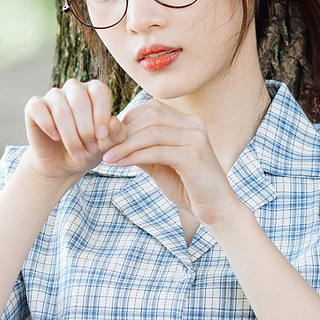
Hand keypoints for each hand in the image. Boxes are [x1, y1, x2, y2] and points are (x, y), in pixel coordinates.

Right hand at [24, 78, 128, 180]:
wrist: (63, 165)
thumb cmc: (88, 151)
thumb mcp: (107, 147)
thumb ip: (117, 135)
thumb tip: (114, 122)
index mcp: (94, 91)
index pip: (99, 91)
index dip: (101, 114)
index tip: (102, 137)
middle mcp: (74, 88)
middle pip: (79, 99)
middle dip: (86, 129)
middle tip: (90, 149)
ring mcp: (53, 96)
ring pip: (60, 108)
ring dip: (70, 135)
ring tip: (77, 153)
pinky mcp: (34, 106)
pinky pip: (38, 108)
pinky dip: (48, 125)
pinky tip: (56, 137)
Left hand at [101, 100, 238, 225]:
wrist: (216, 210)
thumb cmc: (188, 187)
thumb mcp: (159, 163)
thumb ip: (142, 149)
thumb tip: (113, 137)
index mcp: (188, 122)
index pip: (152, 108)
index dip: (127, 120)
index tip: (109, 137)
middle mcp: (195, 125)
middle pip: (151, 116)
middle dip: (123, 131)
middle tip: (103, 146)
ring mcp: (196, 139)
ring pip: (152, 132)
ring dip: (125, 144)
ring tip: (108, 157)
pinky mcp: (194, 156)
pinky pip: (157, 151)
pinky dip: (135, 156)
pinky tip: (120, 164)